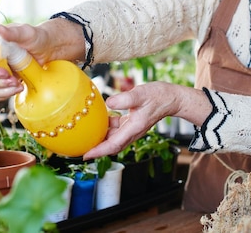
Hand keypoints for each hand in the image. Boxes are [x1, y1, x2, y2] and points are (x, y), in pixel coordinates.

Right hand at [0, 25, 34, 100]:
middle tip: (15, 80)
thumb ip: (14, 32)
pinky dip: (4, 95)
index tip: (5, 73)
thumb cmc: (38, 38)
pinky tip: (18, 88)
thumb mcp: (28, 33)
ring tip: (19, 85)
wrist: (48, 48)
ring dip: (2, 91)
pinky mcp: (2, 81)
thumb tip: (0, 29)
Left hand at [83, 82, 208, 159]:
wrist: (170, 97)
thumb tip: (109, 103)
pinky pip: (116, 129)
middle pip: (111, 145)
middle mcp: (132, 131)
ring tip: (86, 136)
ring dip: (101, 139)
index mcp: (134, 128)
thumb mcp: (140, 94)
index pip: (113, 145)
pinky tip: (99, 120)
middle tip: (80, 149)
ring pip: (113, 138)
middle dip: (96, 149)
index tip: (86, 155)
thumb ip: (124, 99)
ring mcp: (131, 128)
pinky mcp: (131, 122)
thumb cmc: (158, 95)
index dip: (99, 151)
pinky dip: (106, 128)